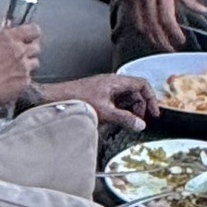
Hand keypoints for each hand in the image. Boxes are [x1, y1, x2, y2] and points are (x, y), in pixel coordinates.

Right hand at [0, 21, 40, 116]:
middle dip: (29, 49)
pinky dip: (22, 77)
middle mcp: (19, 51)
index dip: (31, 33)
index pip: (34, 30)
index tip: (28, 36)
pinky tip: (11, 79)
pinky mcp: (25, 81)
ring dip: (28, 63)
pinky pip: (29, 76)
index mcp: (9, 37)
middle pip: (36, 46)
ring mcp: (24, 67)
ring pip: (35, 62)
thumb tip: (8, 30)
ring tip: (15, 67)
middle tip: (19, 53)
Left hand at [39, 73, 158, 129]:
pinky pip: (114, 102)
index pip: (142, 85)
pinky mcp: (97, 96)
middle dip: (140, 107)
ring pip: (124, 98)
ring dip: (129, 110)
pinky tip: (113, 121)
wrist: (53, 99)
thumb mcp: (104, 111)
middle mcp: (111, 83)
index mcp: (116, 81)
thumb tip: (140, 125)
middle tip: (139, 121)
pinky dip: (118, 111)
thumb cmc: (75, 99)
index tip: (153, 113)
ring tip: (126, 123)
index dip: (151, 99)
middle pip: (135, 92)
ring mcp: (104, 89)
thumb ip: (124, 118)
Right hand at [123, 0, 194, 49]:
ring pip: (141, 24)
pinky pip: (133, 17)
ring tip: (161, 45)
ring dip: (151, 38)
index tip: (181, 40)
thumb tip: (204, 11)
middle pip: (153, 25)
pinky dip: (141, 28)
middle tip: (172, 49)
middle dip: (162, 40)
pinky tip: (148, 33)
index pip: (167, 18)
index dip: (173, 33)